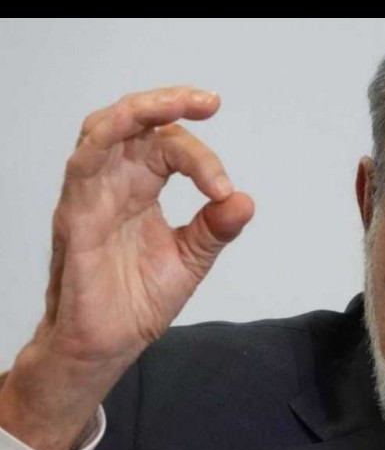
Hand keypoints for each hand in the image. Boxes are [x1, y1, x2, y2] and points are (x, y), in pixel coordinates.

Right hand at [0, 86, 254, 449]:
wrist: (106, 347)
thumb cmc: (136, 302)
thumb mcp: (190, 260)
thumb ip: (214, 230)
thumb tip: (245, 201)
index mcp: (140, 190)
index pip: (169, 149)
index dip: (202, 160)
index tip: (223, 190)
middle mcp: (114, 185)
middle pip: (134, 124)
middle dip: (169, 104)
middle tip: (207, 102)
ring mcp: (91, 198)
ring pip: (103, 132)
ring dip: (138, 111)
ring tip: (175, 103)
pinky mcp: (74, 219)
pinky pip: (81, 169)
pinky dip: (104, 143)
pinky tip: (130, 130)